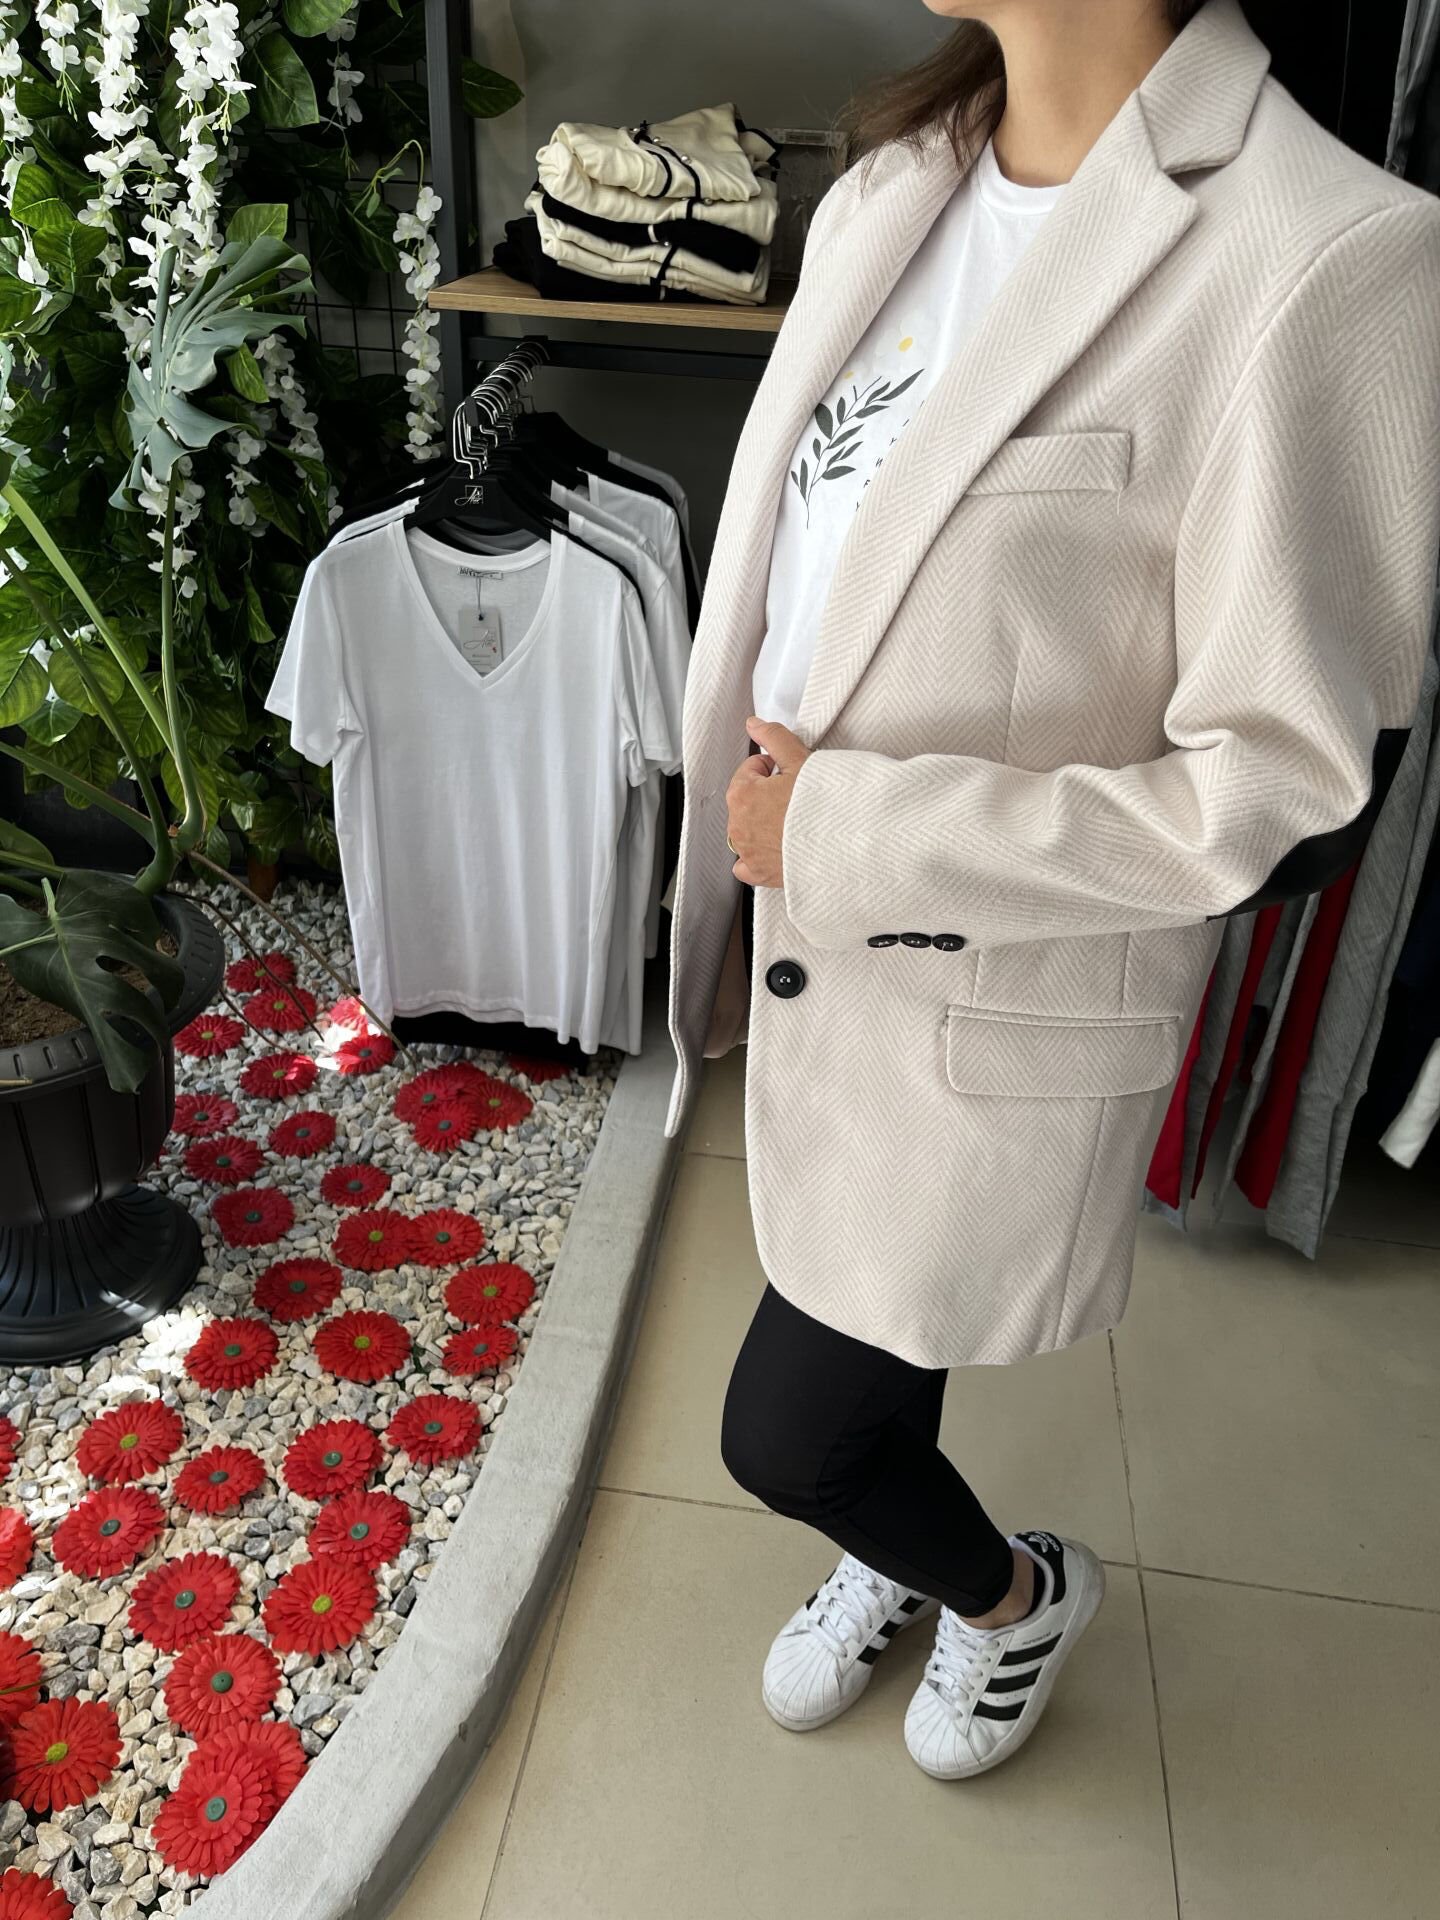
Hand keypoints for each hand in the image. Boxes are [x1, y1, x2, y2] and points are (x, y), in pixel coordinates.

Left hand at [726, 717, 810, 887]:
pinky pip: (745, 865)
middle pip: (748, 800)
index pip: (750, 769)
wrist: (847, 843)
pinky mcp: (761, 874)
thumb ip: (773, 737)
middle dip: (767, 795)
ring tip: (793, 821)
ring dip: (763, 823)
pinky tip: (776, 848)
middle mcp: (738, 826)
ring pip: (746, 830)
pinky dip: (756, 856)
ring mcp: (748, 852)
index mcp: (742, 794)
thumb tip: (754, 724)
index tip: (790, 773)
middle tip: (796, 796)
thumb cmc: (824, 803)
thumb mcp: (800, 759)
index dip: (773, 767)